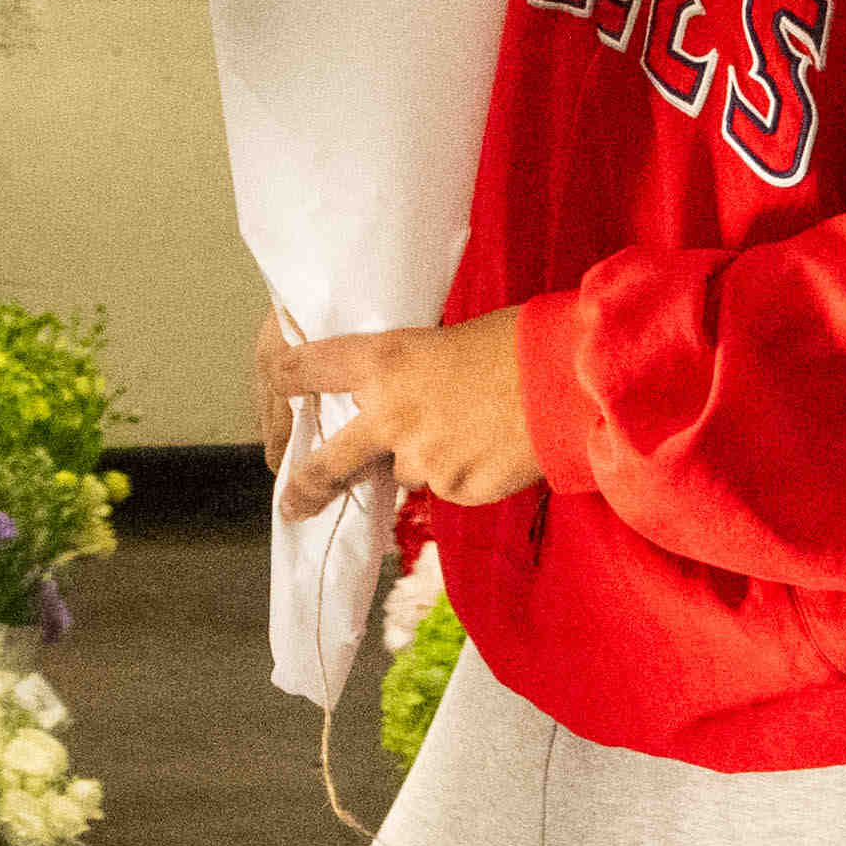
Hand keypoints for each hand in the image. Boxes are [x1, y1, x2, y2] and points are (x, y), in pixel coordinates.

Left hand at [266, 315, 543, 517]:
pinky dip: (465, 472)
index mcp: (383, 362)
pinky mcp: (455, 489)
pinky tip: (495, 446)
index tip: (278, 381)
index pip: (313, 368)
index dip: (290, 375)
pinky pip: (450, 485)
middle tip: (294, 505)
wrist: (567, 382)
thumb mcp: (446, 340)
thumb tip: (407, 399)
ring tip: (471, 428)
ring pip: (407, 469)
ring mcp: (422, 460)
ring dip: (425, 458)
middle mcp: (389, 416)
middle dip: (307, 486)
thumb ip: (411, 374)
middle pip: (330, 461)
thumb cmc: (516, 342)